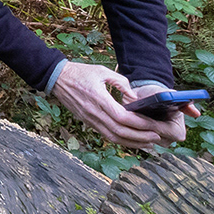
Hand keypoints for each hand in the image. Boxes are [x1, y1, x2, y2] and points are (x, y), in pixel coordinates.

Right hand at [50, 62, 189, 148]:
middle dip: (140, 137)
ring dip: (132, 142)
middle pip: (119, 132)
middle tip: (156, 136)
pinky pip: (106, 135)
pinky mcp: (88, 122)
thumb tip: (135, 97)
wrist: (57, 78)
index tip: (153, 125)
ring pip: (113, 137)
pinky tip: (132, 140)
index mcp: (98, 98)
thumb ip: (121, 82)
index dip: (139, 124)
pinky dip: (121, 140)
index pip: (122, 117)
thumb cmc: (80, 72)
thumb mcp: (102, 71)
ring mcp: (90, 120)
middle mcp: (94, 113)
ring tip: (148, 142)